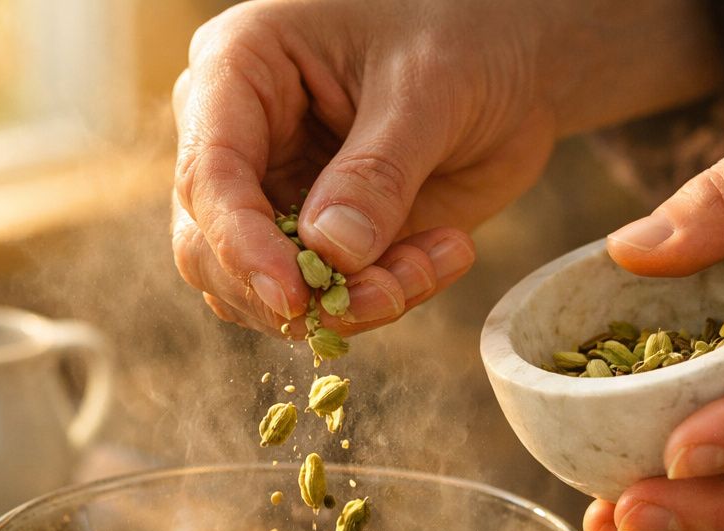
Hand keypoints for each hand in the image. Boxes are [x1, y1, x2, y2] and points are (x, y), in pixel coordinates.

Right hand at [171, 0, 718, 339]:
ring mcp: (274, 196)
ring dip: (348, 305)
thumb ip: (378, 172)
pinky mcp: (317, 240)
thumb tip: (331, 252)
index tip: (291, 296)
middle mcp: (240, 141)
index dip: (240, 245)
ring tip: (432, 265)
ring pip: (264, 290)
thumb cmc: (464, 31)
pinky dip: (382, 299)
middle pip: (212, 249)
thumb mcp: (429, 88)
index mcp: (238, 71)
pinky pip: (324, 300)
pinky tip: (445, 255)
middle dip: (296, 292)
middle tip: (386, 297)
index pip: (209, 174)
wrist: (514, 55)